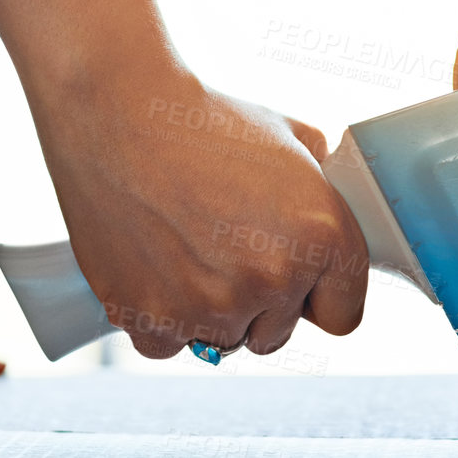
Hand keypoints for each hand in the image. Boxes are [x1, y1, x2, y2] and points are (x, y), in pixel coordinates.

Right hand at [36, 65, 368, 358]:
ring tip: (180, 248)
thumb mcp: (287, 138)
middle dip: (256, 302)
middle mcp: (273, 279)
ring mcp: (211, 307)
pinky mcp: (153, 321)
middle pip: (276, 333)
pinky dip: (157, 317)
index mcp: (323, 236)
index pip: (342, 316)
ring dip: (205, 310)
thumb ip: (321, 190)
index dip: (316, 295)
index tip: (291, 278)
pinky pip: (166, 344)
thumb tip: (329, 213)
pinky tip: (150, 266)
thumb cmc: (200, 120)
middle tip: (219, 247)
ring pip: (220, 339)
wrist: (116, 112)